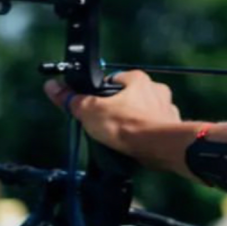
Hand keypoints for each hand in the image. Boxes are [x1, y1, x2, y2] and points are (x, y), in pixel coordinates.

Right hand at [44, 71, 181, 169]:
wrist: (160, 147)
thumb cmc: (127, 125)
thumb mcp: (91, 111)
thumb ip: (72, 100)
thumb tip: (52, 87)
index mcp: (137, 78)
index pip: (113, 80)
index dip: (100, 93)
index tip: (93, 106)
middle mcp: (156, 89)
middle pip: (130, 96)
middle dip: (118, 109)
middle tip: (106, 124)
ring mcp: (167, 107)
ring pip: (144, 112)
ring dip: (134, 122)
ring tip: (121, 136)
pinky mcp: (173, 125)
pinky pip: (156, 127)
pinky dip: (147, 134)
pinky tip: (137, 143)